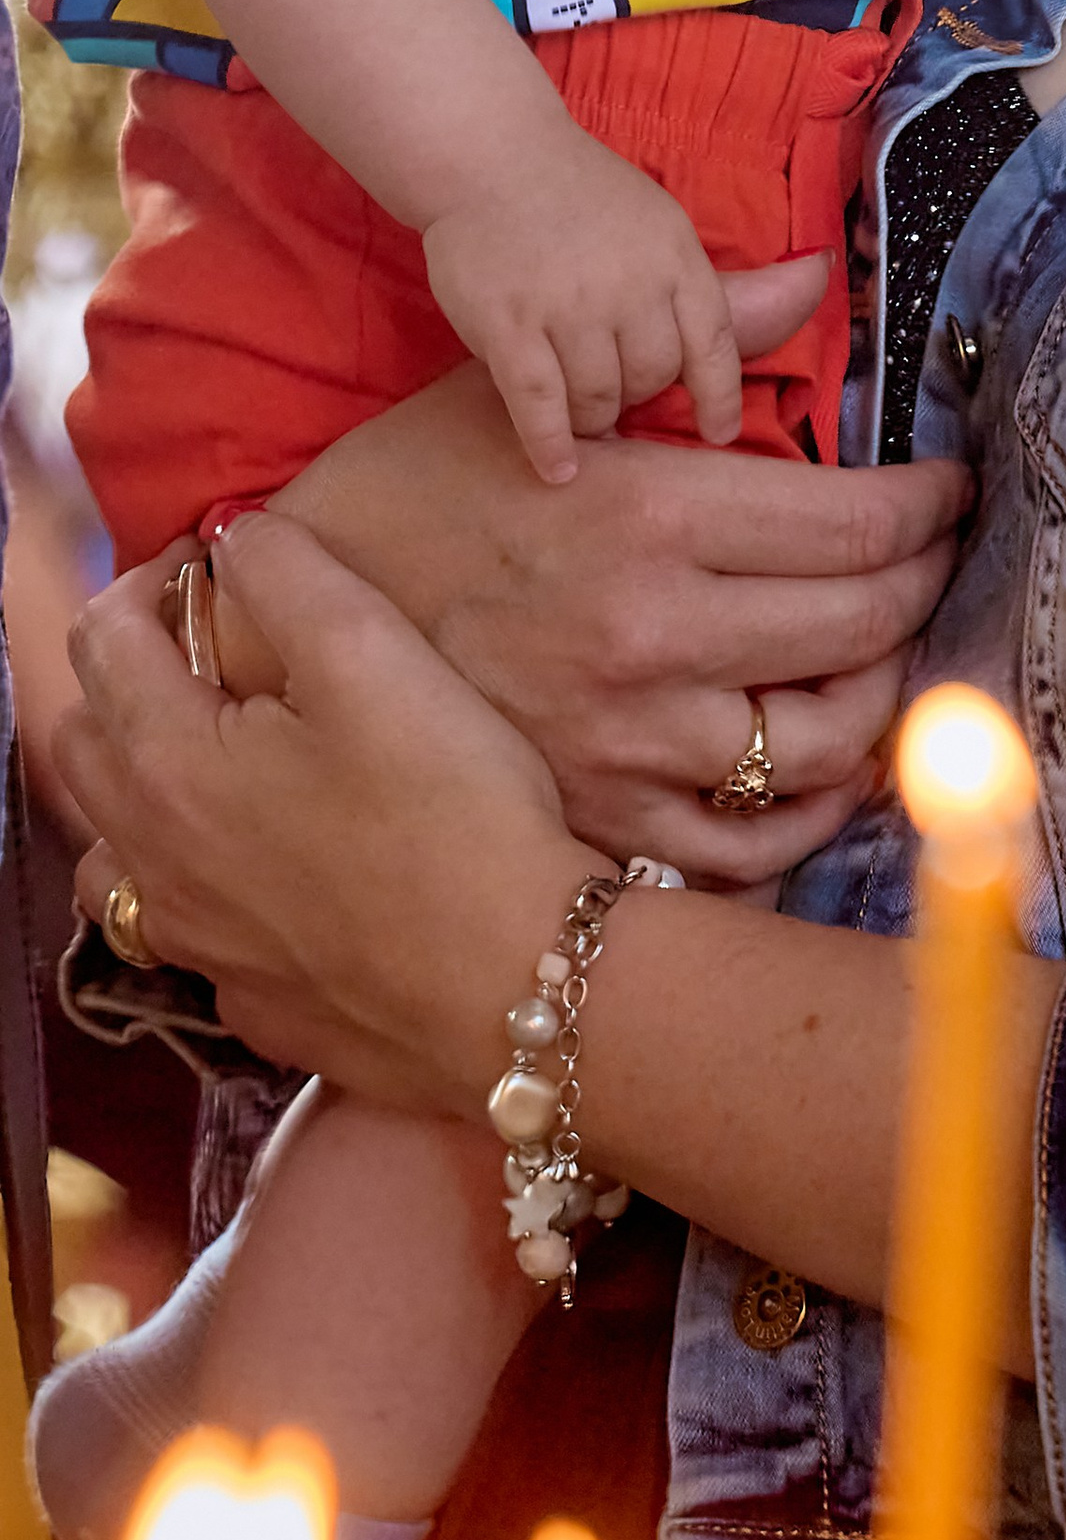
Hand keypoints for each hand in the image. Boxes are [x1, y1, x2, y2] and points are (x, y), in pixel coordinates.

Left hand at [62, 519, 588, 1110]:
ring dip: (144, 792)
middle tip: (211, 650)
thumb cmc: (449, 815)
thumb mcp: (378, 659)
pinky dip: (205, 881)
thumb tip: (237, 538)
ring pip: (113, 853)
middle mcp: (154, 859)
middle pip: (83, 743)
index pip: (103, 639)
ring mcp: (196, 942)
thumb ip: (294, 577)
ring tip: (226, 765)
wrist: (509, 988)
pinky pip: (188, 929)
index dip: (151, 579)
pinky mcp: (249, 1001)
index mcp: (169, 762)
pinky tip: (282, 868)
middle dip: (128, 678)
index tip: (212, 565)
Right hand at [261, 266, 966, 879]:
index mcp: (651, 518)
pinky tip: (824, 771)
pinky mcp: (597, 812)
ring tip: (883, 655)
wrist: (283, 616)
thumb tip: (807, 279)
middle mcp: (653, 635)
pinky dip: (806, 813)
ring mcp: (627, 737)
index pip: (855, 524)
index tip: (950, 494)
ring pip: (825, 740)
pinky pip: (746, 841)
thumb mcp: (536, 389)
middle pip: (863, 625)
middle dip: (925, 586)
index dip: (928, 509)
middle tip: (935, 562)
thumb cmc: (416, 485)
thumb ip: (693, 335)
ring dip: (881, 695)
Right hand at [419, 120, 746, 485]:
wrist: (489, 157)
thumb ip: (698, 279)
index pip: (715, 344)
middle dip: (637, 397)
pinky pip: (539, 405)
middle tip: (615, 395)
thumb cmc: (579, 194)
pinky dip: (550, 444)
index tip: (718, 432)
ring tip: (581, 417)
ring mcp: (568, 308)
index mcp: (674, 258)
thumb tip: (807, 287)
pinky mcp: (509, 327)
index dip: (719, 397)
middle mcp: (629, 286)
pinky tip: (558, 470)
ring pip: (598, 399)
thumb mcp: (660, 223)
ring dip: (593, 418)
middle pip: (652, 378)